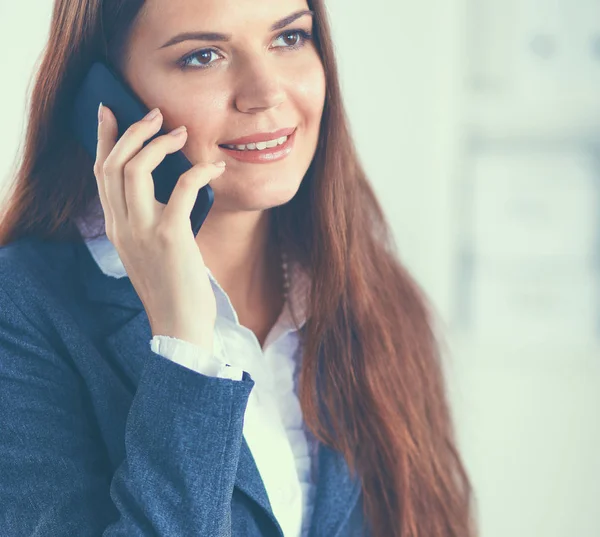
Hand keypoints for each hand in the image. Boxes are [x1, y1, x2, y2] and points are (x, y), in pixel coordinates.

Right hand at [94, 104, 224, 351]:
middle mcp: (121, 226)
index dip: (105, 139)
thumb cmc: (172, 285)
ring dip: (159, 143)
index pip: (100, 174)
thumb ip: (148, 219)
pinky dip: (199, 170)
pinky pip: (183, 188)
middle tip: (156, 115)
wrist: (180, 324)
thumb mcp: (150, 250)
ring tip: (181, 133)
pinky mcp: (170, 236)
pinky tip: (215, 168)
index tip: (111, 112)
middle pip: (113, 164)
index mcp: (114, 228)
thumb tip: (172, 184)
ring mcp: (142, 231)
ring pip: (135, 169)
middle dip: (133, 131)